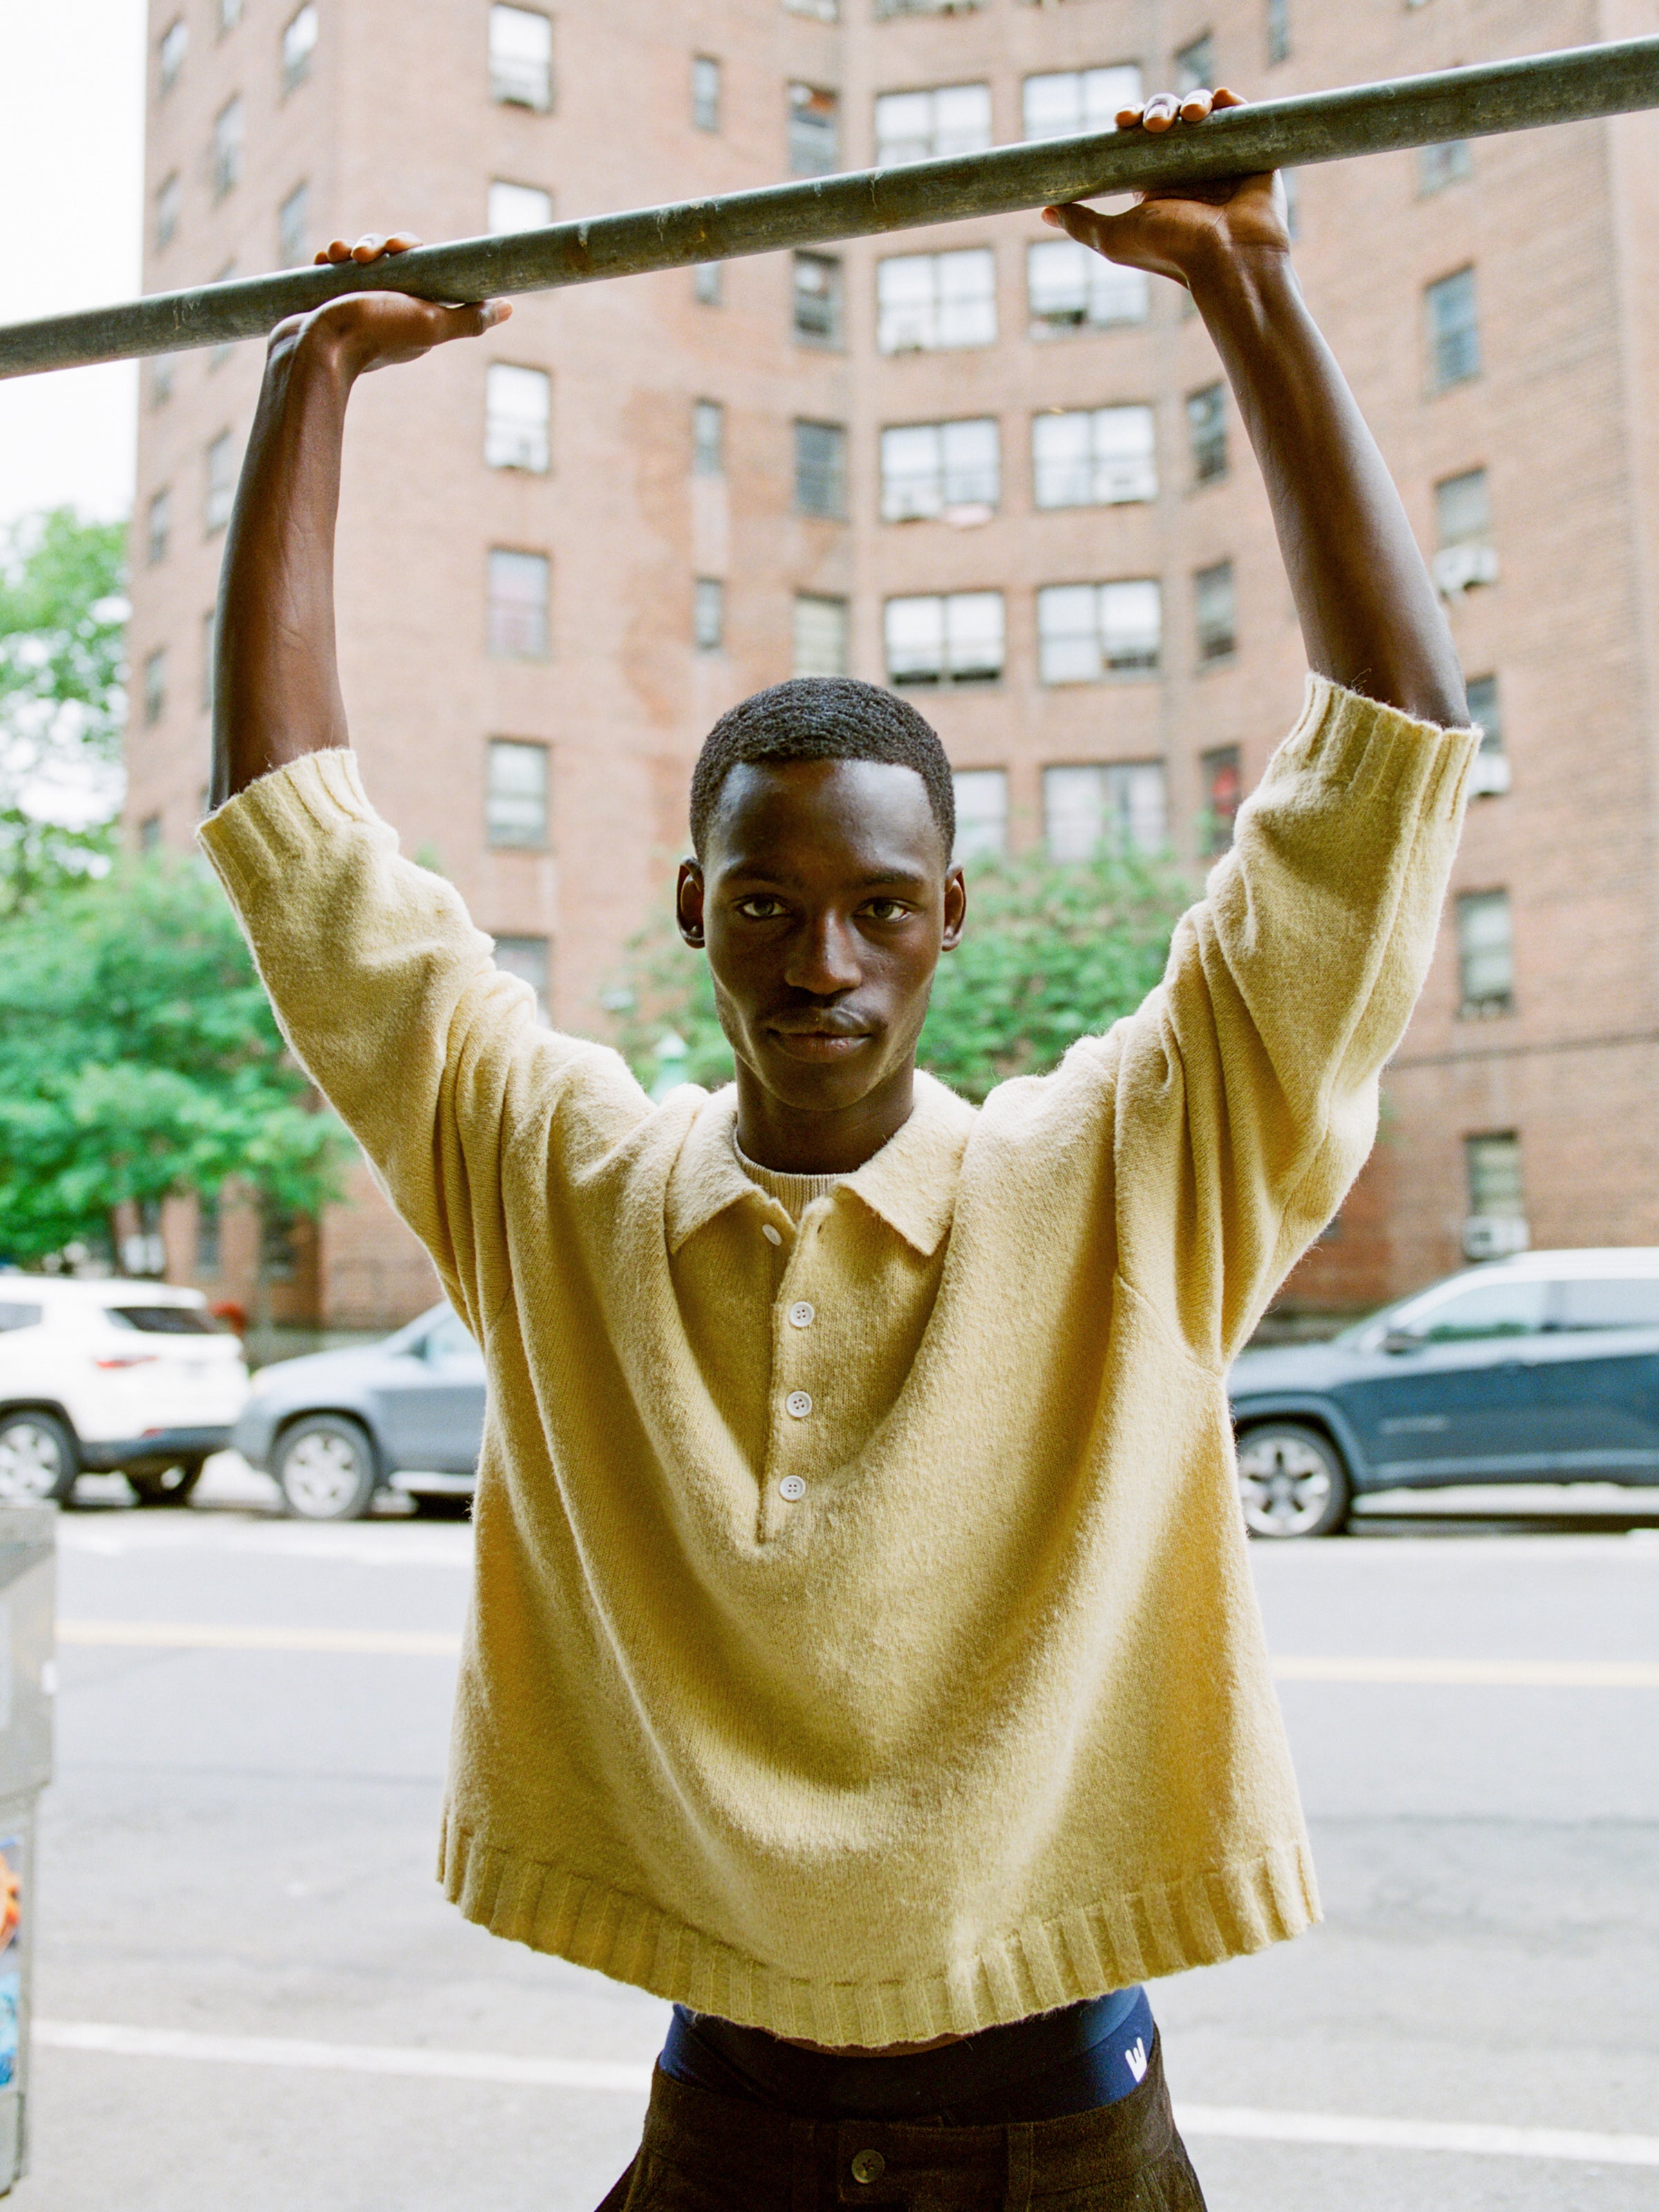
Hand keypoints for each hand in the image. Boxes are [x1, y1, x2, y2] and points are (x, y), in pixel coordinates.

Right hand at [268, 231, 509, 377]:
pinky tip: (323, 260)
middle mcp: (386, 307)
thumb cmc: (375, 336)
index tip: (399, 247)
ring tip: (339, 256)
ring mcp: (355, 304)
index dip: (409, 248)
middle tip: (365, 256)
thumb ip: (469, 319)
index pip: (419, 264)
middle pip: (387, 257)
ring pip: (358, 258)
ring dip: (351, 247)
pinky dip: (330, 258)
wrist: (316, 352)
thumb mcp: (431, 325)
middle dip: (376, 246)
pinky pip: (332, 268)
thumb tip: (509, 308)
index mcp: (413, 311)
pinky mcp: (327, 302)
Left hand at [1041, 89, 1289, 291]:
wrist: (1228, 259)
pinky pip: (1240, 115)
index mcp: (1157, 185)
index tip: (1121, 122)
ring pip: (1202, 113)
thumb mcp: (1114, 238)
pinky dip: (1227, 101)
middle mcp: (1189, 170)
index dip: (1131, 122)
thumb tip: (1045, 210)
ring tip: (1188, 117)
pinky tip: (1216, 98)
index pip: (1141, 139)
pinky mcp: (1253, 155)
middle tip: (1154, 126)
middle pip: (1170, 118)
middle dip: (1157, 110)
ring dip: (1190, 102)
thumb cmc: (1172, 252)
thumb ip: (1080, 223)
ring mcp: (1222, 160)